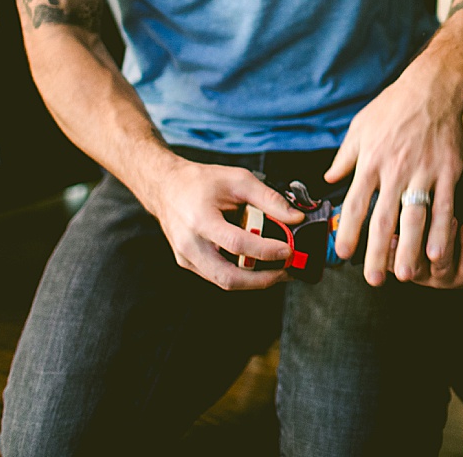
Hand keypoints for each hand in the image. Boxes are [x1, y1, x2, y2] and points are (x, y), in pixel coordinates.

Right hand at [146, 158, 303, 290]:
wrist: (166, 187)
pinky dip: (240, 275)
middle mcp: (189, 244)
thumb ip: (269, 199)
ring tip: (279, 271)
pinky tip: (258, 266)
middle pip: (228, 277)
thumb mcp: (238, 180)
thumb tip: (296, 218)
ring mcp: (186, 257)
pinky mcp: (187, 263)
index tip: (288, 250)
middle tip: (287, 272)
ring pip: (224, 281)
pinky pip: (217, 276)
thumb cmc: (201, 182)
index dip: (266, 251)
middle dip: (262, 280)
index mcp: (200, 220)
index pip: (237, 244)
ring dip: (254, 281)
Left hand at [324, 65, 462, 285]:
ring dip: (411, 249)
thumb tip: (328, 179)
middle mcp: (394, 170)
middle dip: (378, 252)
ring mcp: (424, 171)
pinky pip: (445, 205)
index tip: (343, 253)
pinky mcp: (449, 170)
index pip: (356, 203)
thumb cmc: (393, 107)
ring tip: (407, 274)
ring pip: (415, 217)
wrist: (432, 88)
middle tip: (374, 279)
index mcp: (370, 161)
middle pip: (384, 218)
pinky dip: (442, 230)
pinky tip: (439, 251)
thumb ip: (345, 157)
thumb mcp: (360, 128)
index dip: (349, 231)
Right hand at [396, 221, 462, 288]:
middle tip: (413, 228)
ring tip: (450, 219)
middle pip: (414, 266)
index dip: (391, 251)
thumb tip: (386, 204)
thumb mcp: (417, 232)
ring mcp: (446, 277)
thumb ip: (402, 223)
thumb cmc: (436, 238)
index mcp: (407, 265)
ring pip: (442, 264)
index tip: (390, 234)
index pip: (394, 261)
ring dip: (445, 242)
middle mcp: (424, 274)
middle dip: (413, 250)